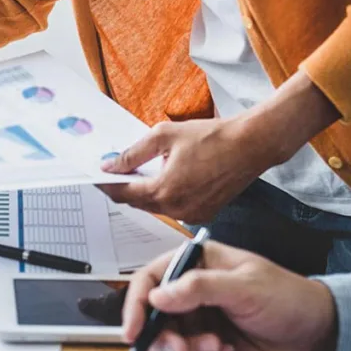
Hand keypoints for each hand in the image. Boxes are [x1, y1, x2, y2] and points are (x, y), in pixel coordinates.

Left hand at [98, 117, 271, 222]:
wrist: (252, 145)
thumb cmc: (214, 138)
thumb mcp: (164, 136)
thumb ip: (133, 153)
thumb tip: (111, 164)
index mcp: (165, 191)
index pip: (123, 194)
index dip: (107, 185)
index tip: (97, 177)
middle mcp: (177, 208)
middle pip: (138, 203)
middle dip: (125, 188)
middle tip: (117, 172)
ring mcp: (192, 214)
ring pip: (156, 207)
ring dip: (146, 192)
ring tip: (142, 172)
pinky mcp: (204, 213)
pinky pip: (175, 208)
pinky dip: (166, 196)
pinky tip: (166, 178)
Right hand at [122, 241, 337, 350]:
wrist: (316, 333)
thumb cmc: (286, 297)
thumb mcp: (245, 286)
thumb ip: (200, 288)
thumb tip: (156, 297)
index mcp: (193, 265)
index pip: (149, 280)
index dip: (135, 304)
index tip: (134, 331)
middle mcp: (187, 293)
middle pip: (150, 318)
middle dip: (165, 339)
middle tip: (186, 350)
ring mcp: (194, 322)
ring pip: (166, 345)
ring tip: (221, 349)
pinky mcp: (204, 348)